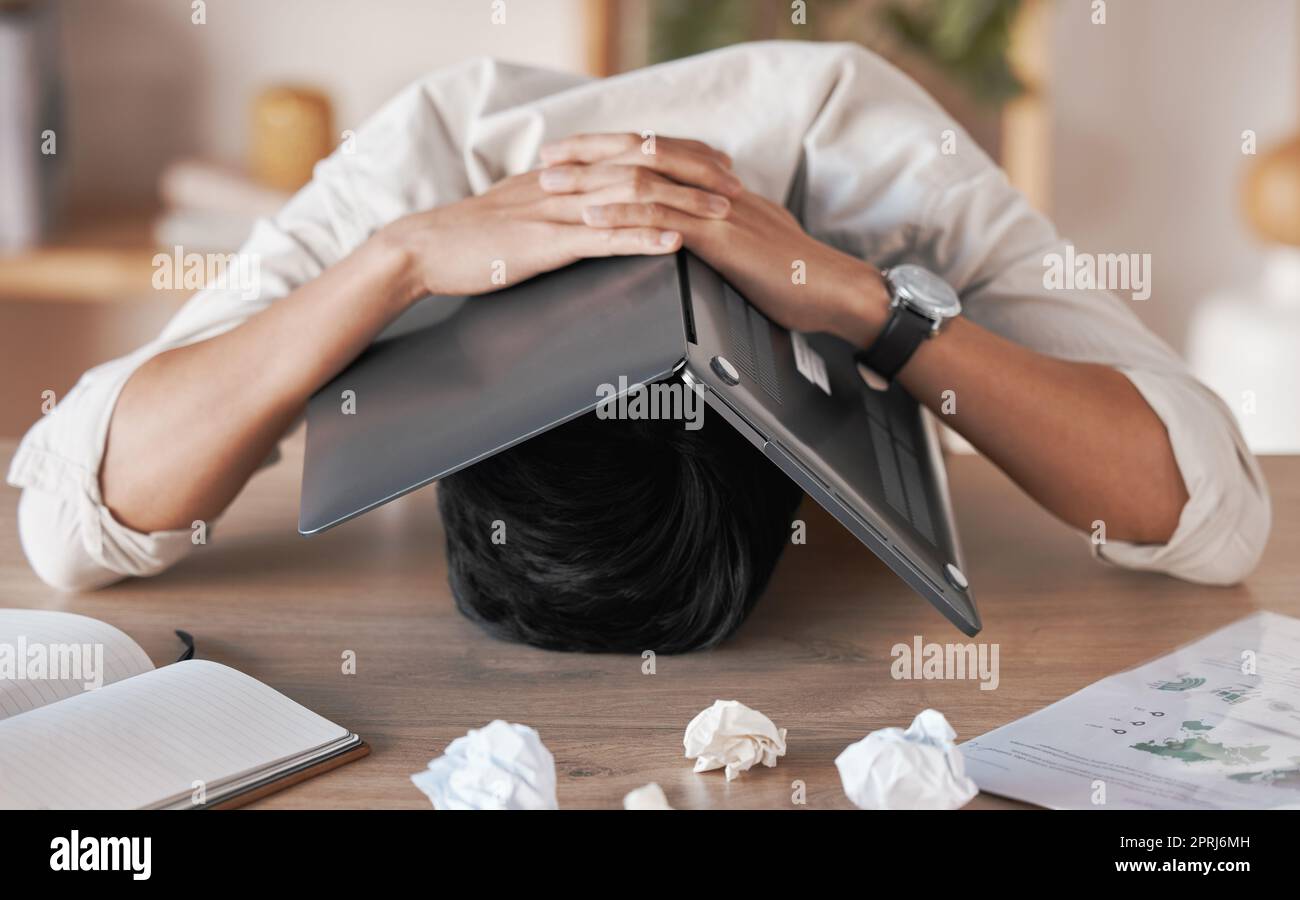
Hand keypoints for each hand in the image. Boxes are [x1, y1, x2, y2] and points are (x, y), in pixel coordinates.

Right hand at [380, 142, 737, 301]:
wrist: (422, 249)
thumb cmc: (470, 238)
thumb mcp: (521, 210)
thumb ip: (557, 202)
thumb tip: (588, 206)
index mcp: (562, 174)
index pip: (631, 151)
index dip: (678, 154)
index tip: (716, 162)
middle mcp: (564, 183)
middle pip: (642, 165)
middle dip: (695, 172)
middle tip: (735, 181)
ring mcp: (555, 211)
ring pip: (630, 198)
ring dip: (682, 204)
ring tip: (722, 214)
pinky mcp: (544, 244)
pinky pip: (601, 237)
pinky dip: (642, 239)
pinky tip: (673, 244)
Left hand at [540, 132, 888, 346]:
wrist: (832, 291)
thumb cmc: (794, 278)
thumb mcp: (750, 243)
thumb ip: (720, 232)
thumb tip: (694, 234)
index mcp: (717, 188)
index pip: (655, 156)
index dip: (611, 151)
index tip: (572, 155)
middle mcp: (713, 188)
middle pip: (640, 155)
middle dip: (588, 155)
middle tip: (547, 158)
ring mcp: (715, 209)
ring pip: (643, 180)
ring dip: (591, 180)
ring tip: (551, 184)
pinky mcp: (719, 237)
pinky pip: (663, 217)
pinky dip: (622, 213)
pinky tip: (591, 216)